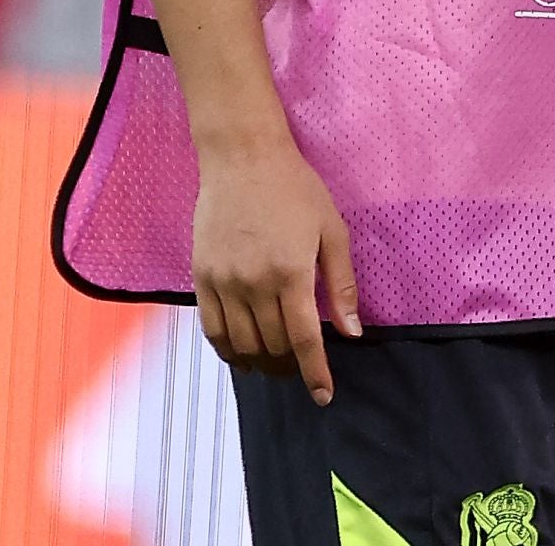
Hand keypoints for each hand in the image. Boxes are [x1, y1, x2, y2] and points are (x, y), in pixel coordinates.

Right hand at [191, 134, 361, 405]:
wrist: (243, 157)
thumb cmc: (294, 188)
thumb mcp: (331, 228)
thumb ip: (341, 283)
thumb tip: (352, 332)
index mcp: (292, 272)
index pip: (304, 340)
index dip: (315, 373)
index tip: (323, 396)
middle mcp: (255, 284)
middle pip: (272, 346)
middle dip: (290, 366)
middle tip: (301, 368)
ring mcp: (224, 282)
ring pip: (241, 345)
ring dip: (260, 363)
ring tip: (274, 365)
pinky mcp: (202, 276)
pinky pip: (211, 329)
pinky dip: (227, 351)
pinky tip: (241, 354)